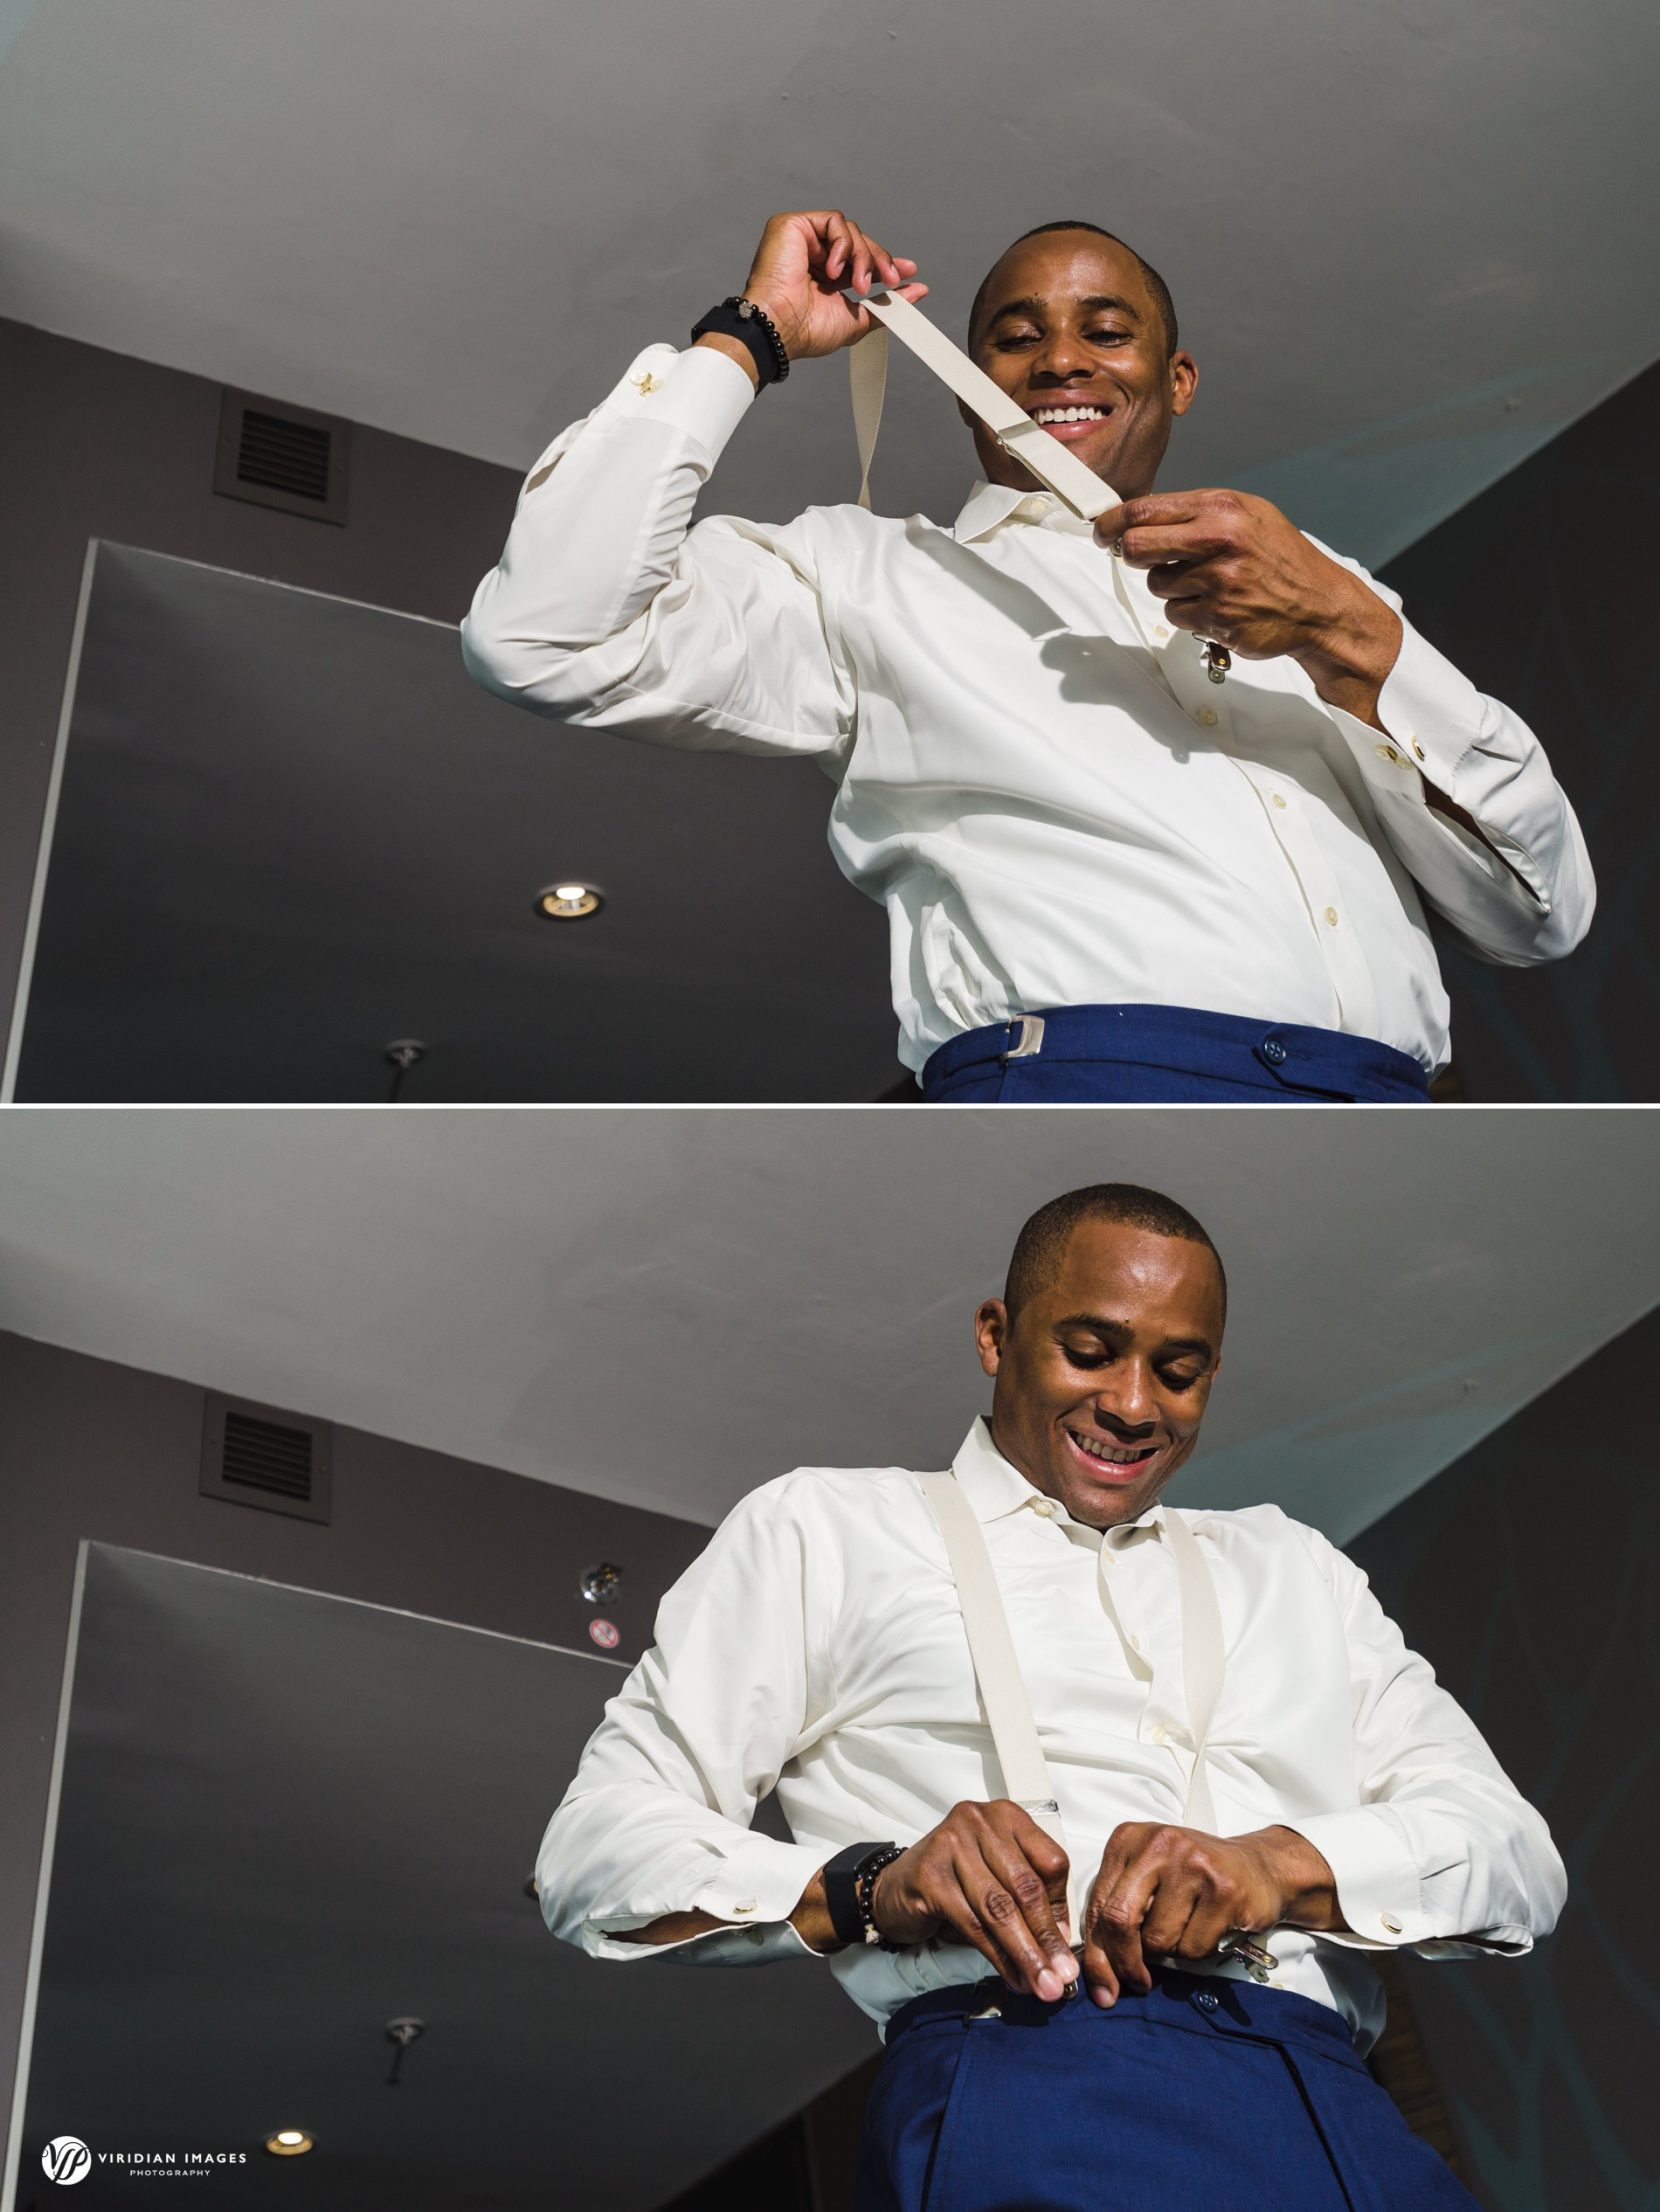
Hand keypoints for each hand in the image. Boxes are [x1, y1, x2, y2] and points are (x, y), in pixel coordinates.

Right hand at [738, 209, 927, 362]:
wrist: (780, 327)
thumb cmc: (806, 330)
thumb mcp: (858, 319)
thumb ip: (887, 304)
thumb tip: (918, 291)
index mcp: (825, 277)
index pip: (861, 259)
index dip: (885, 262)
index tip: (908, 271)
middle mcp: (814, 256)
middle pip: (859, 242)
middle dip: (878, 261)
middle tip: (889, 280)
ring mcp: (803, 239)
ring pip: (850, 231)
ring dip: (861, 258)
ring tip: (855, 284)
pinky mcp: (793, 225)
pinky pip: (834, 221)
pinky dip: (842, 244)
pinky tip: (832, 268)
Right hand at [867, 1799, 1079, 2000]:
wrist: (895, 1888)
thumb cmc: (955, 1882)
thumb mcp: (999, 1880)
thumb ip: (1031, 1900)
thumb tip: (1062, 1943)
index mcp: (1006, 1816)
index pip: (1050, 1862)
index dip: (1060, 1909)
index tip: (1066, 1948)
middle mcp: (979, 1821)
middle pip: (1025, 1886)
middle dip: (1046, 1938)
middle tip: (1062, 1977)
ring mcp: (952, 1843)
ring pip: (999, 1907)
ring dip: (1025, 1952)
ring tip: (1041, 1984)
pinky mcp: (930, 1874)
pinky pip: (973, 1922)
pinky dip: (997, 1955)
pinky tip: (1011, 1975)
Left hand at [1078, 1822, 1339, 2007]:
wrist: (1258, 1867)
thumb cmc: (1194, 1880)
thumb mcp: (1147, 1882)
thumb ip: (1117, 1915)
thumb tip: (1098, 1977)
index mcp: (1128, 1839)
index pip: (1097, 1904)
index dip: (1097, 1953)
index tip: (1102, 1986)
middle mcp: (1157, 1844)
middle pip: (1119, 1919)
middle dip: (1124, 1963)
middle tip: (1137, 1982)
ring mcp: (1192, 1863)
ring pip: (1158, 1940)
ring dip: (1170, 1952)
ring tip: (1186, 1929)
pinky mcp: (1223, 1890)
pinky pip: (1193, 1948)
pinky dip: (1197, 1952)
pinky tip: (1209, 1928)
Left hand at [1093, 490, 1401, 709]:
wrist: (1319, 604)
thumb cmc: (1280, 558)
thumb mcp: (1248, 515)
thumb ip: (1196, 514)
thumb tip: (1139, 519)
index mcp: (1223, 508)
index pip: (1146, 509)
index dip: (1114, 522)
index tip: (1103, 530)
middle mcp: (1219, 541)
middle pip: (1138, 547)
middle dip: (1135, 555)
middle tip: (1146, 559)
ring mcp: (1218, 582)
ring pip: (1157, 586)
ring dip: (1173, 589)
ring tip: (1209, 584)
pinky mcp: (1217, 618)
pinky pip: (1176, 616)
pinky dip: (1190, 614)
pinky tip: (1218, 606)